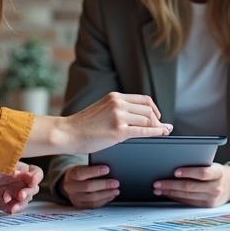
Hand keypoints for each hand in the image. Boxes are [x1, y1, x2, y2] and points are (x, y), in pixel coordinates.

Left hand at [0, 162, 41, 213]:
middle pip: (32, 189)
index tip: (32, 180)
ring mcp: (10, 193)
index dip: (37, 176)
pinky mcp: (2, 203)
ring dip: (22, 204)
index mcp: (20, 170)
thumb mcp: (0, 163)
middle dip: (29, 192)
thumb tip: (20, 172)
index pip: (36, 173)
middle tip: (21, 195)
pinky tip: (10, 209)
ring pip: (24, 201)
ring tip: (14, 206)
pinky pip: (12, 208)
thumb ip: (12, 167)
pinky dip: (13, 210)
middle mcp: (17, 182)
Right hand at [23, 92, 171, 156]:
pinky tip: (162, 133)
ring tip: (163, 131)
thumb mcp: (101, 109)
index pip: (143, 99)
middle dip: (158, 119)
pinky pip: (144, 131)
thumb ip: (116, 109)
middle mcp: (118, 104)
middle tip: (162, 126)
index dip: (154, 108)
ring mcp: (118, 117)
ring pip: (147, 120)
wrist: (66, 133)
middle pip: (148, 109)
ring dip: (158, 126)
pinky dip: (156, 132)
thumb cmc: (82, 125)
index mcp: (114, 97)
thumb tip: (134, 115)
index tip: (157, 116)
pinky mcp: (118, 131)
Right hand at [60, 164, 119, 208]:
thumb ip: (92, 169)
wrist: (71, 185)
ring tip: (116, 190)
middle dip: (104, 185)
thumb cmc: (82, 174)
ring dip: (106, 194)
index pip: (81, 173)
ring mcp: (75, 198)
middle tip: (116, 183)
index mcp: (71, 175)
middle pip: (88, 187)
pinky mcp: (80, 206)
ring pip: (92, 198)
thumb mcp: (83, 168)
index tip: (107, 169)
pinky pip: (94, 205)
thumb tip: (109, 171)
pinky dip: (104, 200)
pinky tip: (111, 196)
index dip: (95, 171)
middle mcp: (71, 187)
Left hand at [153, 163, 229, 206]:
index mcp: (218, 173)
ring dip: (169, 192)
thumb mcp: (213, 165)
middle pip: (190, 186)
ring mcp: (211, 199)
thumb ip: (199, 165)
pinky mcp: (205, 206)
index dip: (189, 172)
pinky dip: (175, 197)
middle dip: (171, 184)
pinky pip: (187, 202)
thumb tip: (175, 165)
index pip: (203, 173)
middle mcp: (216, 187)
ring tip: (158, 188)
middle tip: (158, 182)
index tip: (175, 171)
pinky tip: (167, 193)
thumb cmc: (216, 172)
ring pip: (186, 195)